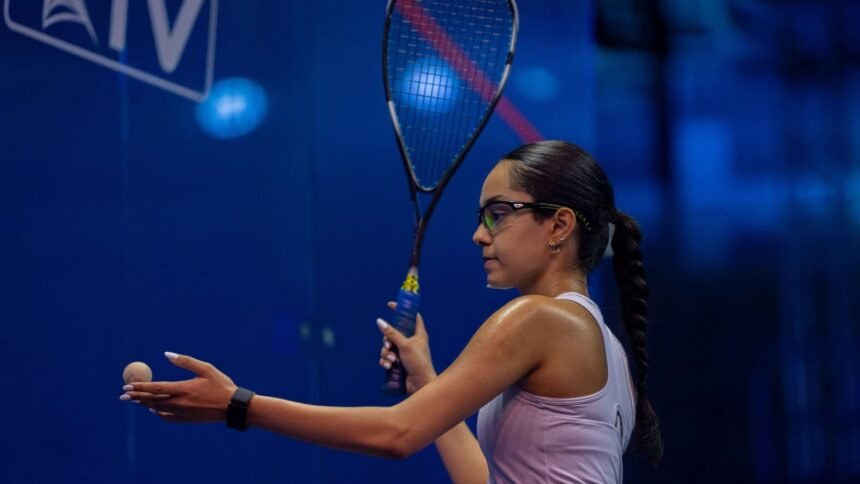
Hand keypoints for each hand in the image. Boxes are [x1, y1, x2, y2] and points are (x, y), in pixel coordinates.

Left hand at [120, 352, 237, 422]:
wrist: (232, 407)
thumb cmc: (221, 385)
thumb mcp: (206, 368)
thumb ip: (185, 361)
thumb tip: (167, 353)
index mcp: (183, 389)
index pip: (155, 388)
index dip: (140, 387)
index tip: (127, 386)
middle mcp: (179, 402)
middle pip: (152, 400)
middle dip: (136, 397)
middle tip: (123, 395)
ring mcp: (182, 413)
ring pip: (157, 408)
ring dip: (144, 404)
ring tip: (135, 400)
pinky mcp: (186, 419)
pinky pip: (167, 417)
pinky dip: (157, 413)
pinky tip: (153, 409)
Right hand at [377, 301, 436, 394]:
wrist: (420, 385)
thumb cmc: (418, 363)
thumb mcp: (404, 345)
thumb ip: (391, 333)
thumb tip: (379, 321)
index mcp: (418, 334)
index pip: (411, 316)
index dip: (402, 309)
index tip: (390, 305)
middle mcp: (412, 342)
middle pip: (394, 332)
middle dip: (387, 340)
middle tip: (388, 346)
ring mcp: (405, 353)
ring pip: (388, 347)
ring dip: (386, 353)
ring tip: (392, 361)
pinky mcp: (399, 363)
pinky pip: (387, 358)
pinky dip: (385, 361)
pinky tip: (389, 366)